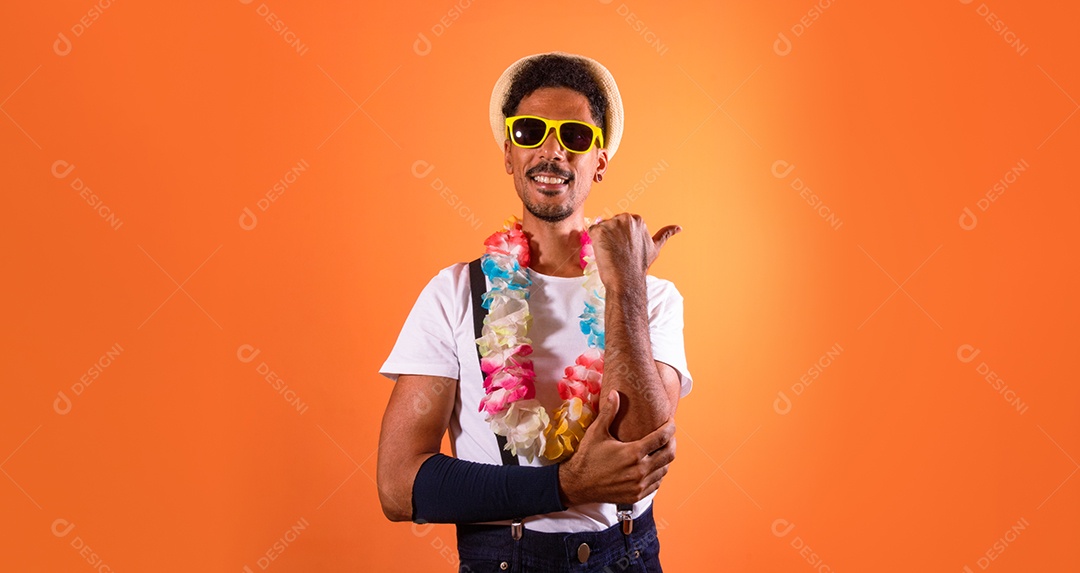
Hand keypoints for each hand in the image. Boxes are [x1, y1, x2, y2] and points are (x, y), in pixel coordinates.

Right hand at [558, 390, 676, 506]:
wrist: (578, 485)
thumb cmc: (587, 457)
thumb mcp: (596, 432)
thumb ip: (609, 412)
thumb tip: (615, 392)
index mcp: (633, 453)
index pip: (662, 438)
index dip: (670, 428)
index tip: (670, 421)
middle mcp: (639, 471)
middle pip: (668, 454)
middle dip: (672, 442)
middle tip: (669, 435)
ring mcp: (639, 485)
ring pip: (664, 470)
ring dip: (666, 458)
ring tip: (662, 448)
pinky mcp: (636, 495)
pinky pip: (656, 483)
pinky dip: (658, 473)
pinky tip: (653, 465)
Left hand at [587, 213, 679, 289]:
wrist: (626, 279)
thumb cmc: (640, 265)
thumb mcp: (655, 248)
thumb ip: (665, 234)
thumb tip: (680, 227)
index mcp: (638, 220)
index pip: (622, 223)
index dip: (620, 237)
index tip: (624, 248)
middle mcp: (625, 218)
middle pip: (611, 223)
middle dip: (611, 236)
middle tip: (617, 252)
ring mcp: (611, 223)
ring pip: (601, 228)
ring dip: (603, 239)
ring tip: (611, 252)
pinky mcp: (598, 230)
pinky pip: (592, 232)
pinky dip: (594, 242)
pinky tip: (603, 251)